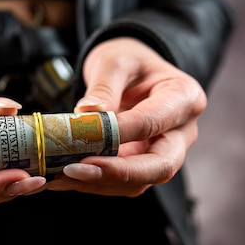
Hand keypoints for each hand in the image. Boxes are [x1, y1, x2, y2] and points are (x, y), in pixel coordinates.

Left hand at [47, 37, 206, 195]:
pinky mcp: (144, 166)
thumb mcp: (114, 61)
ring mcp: (166, 153)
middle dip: (116, 173)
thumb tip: (87, 114)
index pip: (153, 122)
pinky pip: (123, 183)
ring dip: (98, 182)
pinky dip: (94, 183)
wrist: (132, 73)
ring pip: (139, 182)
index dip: (120, 134)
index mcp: (183, 98)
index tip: (85, 138)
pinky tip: (64, 178)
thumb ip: (103, 87)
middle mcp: (182, 131)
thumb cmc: (128, 62)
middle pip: (161, 166)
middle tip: (74, 170)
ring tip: (60, 176)